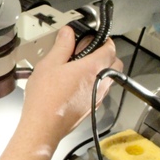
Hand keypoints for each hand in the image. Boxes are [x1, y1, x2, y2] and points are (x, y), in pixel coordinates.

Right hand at [21, 25, 122, 141]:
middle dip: (106, 55)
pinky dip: (93, 84)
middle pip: (116, 64)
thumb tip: (68, 33)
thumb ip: (62, 46)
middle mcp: (100, 83)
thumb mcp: (49, 64)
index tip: (94, 38)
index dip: (104, 40)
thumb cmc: (45, 98)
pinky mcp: (91, 108)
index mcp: (93, 68)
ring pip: (108, 79)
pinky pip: (99, 91)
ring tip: (78, 68)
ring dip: (100, 70)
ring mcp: (97, 98)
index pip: (111, 48)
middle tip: (88, 51)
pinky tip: (74, 84)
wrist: (44, 126)